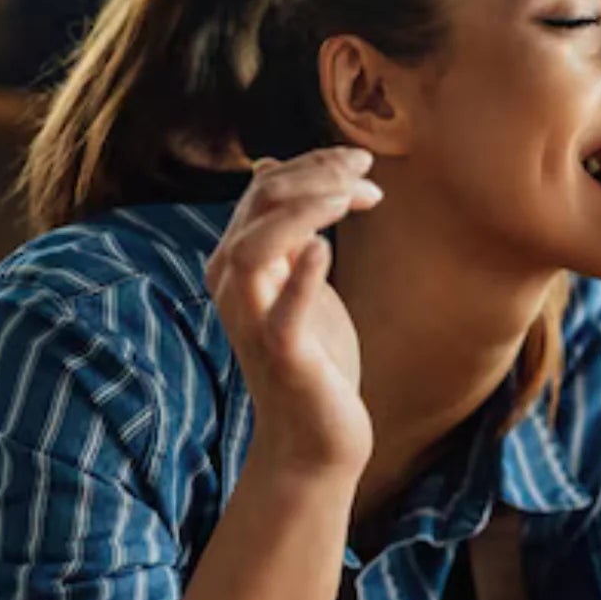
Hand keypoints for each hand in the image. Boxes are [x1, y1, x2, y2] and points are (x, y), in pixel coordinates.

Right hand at [204, 147, 382, 478]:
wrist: (315, 437)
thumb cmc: (313, 357)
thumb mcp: (297, 281)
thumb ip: (285, 231)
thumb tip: (271, 167)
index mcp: (238, 263)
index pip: (263, 190)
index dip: (312, 164)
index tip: (362, 161)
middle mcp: (233, 287)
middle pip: (258, 206)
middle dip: (315, 176)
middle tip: (367, 173)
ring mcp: (253, 322)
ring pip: (255, 248)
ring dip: (305, 211)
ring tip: (353, 196)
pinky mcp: (282, 357)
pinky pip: (281, 313)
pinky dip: (301, 277)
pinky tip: (326, 249)